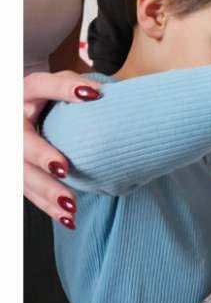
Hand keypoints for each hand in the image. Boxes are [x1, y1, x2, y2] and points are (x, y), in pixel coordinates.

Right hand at [23, 71, 101, 222]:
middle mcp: (13, 121)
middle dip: (42, 156)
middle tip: (64, 169)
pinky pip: (29, 192)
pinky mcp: (16, 171)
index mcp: (26, 92)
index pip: (42, 85)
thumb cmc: (46, 96)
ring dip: (47, 192)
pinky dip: (48, 207)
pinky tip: (67, 218)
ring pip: (22, 175)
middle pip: (21, 142)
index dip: (65, 89)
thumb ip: (77, 86)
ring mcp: (11, 149)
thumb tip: (107, 94)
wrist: (21, 110)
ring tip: (71, 206)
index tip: (93, 96)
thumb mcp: (58, 84)